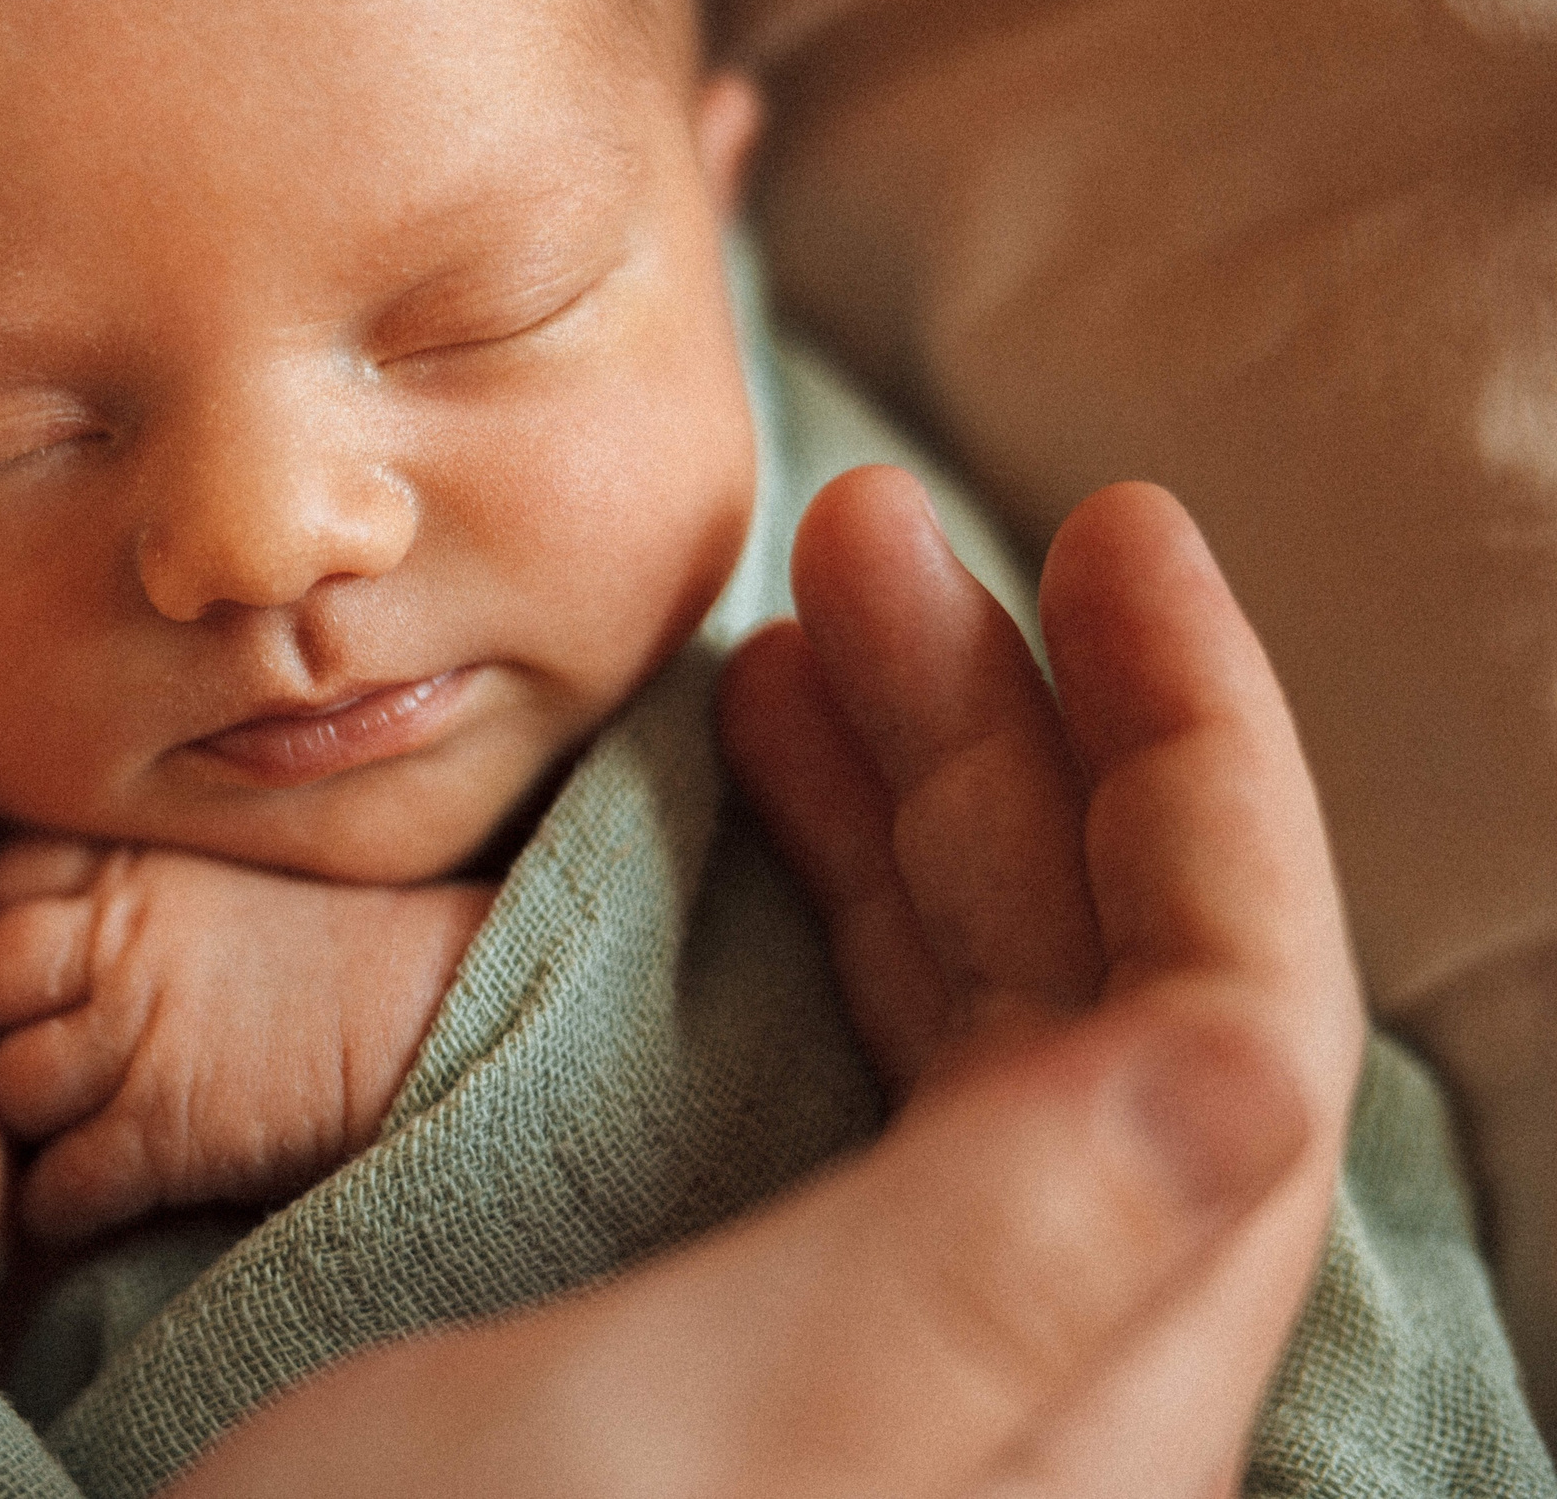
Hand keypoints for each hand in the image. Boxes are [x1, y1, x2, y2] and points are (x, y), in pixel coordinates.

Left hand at [0, 839, 490, 1243]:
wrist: (442, 1008)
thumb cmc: (360, 939)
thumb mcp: (237, 865)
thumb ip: (149, 877)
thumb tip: (81, 907)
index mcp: (138, 863)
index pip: (2, 880)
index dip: (17, 923)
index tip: (54, 958)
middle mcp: (120, 940)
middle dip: (8, 1019)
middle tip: (53, 1046)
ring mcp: (134, 1038)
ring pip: (10, 1087)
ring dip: (35, 1118)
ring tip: (78, 1127)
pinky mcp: (161, 1135)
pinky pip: (57, 1189)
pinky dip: (66, 1207)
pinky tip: (101, 1201)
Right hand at [166, 469, 1357, 1497]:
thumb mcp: (682, 1449)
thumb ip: (987, 1275)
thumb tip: (1261, 1064)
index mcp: (1063, 1422)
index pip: (1235, 1037)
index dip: (1204, 766)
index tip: (1105, 537)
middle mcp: (1020, 1398)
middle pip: (1098, 1002)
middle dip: (1014, 736)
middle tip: (867, 542)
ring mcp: (896, 1380)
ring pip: (974, 1025)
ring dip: (912, 801)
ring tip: (799, 635)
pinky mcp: (764, 1357)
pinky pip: (862, 1083)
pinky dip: (823, 913)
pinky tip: (756, 806)